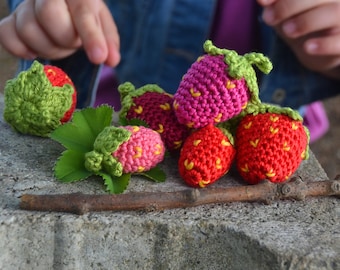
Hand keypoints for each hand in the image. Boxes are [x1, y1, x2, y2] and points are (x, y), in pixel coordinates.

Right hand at [0, 0, 119, 65]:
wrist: (62, 7)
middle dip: (66, 39)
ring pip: (28, 29)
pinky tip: (35, 52)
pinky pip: (6, 36)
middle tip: (73, 43)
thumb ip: (108, 41)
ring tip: (60, 45)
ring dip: (49, 49)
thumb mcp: (102, 24)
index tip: (99, 57)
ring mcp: (25, 7)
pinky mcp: (10, 21)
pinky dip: (21, 50)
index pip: (82, 10)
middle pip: (49, 15)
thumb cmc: (83, 16)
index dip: (90, 36)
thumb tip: (112, 60)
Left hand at [257, 0, 339, 78]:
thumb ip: (276, 4)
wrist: (322, 49)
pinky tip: (308, 47)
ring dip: (306, 21)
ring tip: (287, 30)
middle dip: (290, 5)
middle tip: (269, 18)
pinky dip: (324, 44)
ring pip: (333, 13)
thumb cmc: (303, 22)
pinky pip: (339, 42)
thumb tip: (262, 0)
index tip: (262, 2)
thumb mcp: (286, 12)